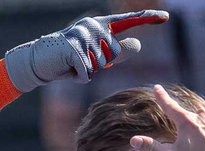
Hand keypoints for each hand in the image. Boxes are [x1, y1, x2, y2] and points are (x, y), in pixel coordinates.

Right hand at [3, 11, 166, 91]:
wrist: (38, 61)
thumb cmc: (68, 60)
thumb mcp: (94, 56)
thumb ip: (117, 51)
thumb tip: (139, 44)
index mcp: (101, 24)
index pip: (128, 20)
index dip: (148, 19)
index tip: (166, 17)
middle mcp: (93, 25)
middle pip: (115, 54)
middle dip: (100, 66)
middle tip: (82, 63)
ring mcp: (82, 34)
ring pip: (100, 65)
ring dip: (88, 73)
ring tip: (73, 65)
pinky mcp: (73, 48)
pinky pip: (87, 72)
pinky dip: (79, 78)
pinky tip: (68, 71)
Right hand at [129, 86, 204, 150]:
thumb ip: (151, 148)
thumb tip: (133, 140)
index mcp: (186, 122)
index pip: (169, 106)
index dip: (162, 97)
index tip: (157, 88)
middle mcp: (201, 116)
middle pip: (189, 115)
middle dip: (186, 125)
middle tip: (189, 145)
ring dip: (202, 124)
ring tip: (203, 144)